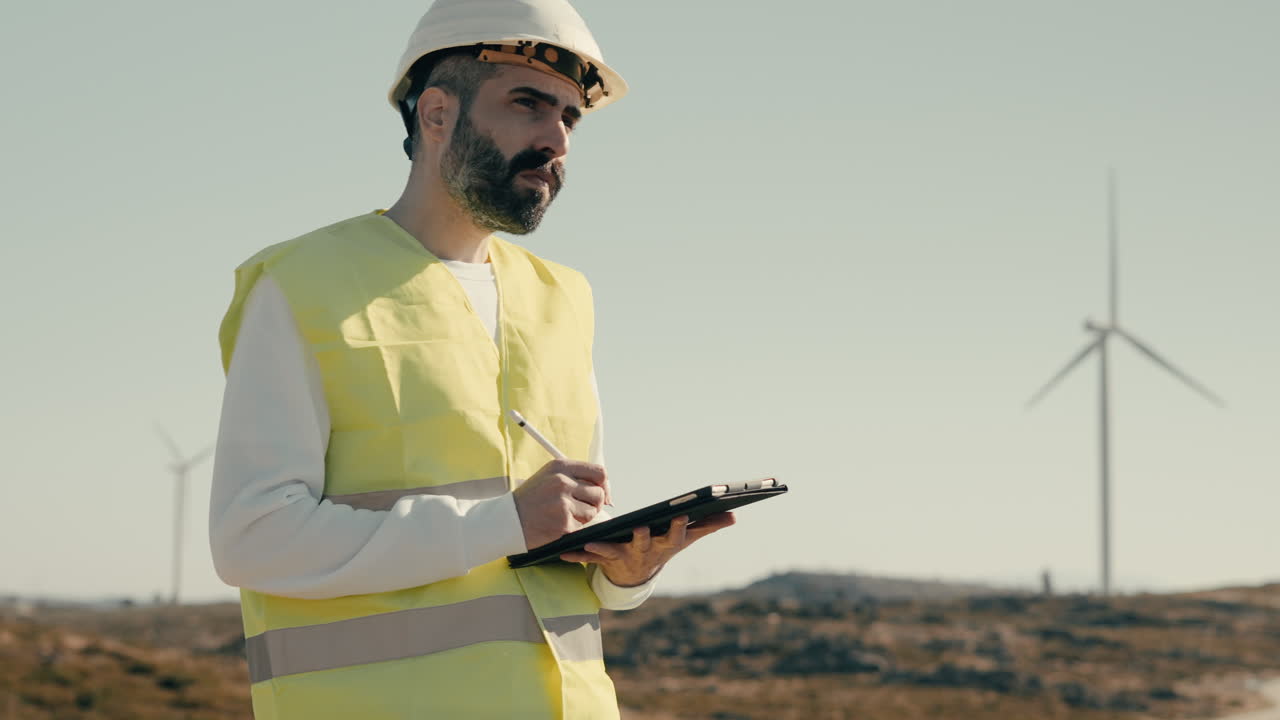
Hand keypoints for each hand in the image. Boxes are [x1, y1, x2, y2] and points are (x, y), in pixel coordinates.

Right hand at [513, 459, 610, 549]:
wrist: (508, 519)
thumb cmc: (530, 499)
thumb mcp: (549, 476)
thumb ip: (574, 477)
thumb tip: (604, 488)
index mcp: (561, 467)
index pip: (599, 472)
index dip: (604, 485)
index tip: (602, 494)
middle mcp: (563, 482)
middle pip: (599, 493)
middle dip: (595, 504)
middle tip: (581, 509)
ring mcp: (563, 503)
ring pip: (592, 511)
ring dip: (584, 517)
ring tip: (565, 516)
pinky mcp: (563, 523)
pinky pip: (581, 526)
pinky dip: (573, 528)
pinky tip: (558, 524)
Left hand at [559, 512, 736, 586]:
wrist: (635, 576)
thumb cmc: (662, 547)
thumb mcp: (684, 539)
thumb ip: (707, 526)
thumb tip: (734, 515)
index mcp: (665, 544)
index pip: (674, 535)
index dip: (677, 527)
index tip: (679, 515)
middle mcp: (645, 552)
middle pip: (644, 544)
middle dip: (642, 537)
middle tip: (641, 528)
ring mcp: (623, 557)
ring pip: (612, 552)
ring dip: (602, 548)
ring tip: (590, 542)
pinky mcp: (604, 559)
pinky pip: (588, 558)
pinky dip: (576, 556)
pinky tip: (562, 553)